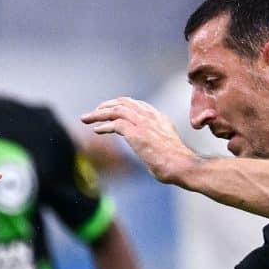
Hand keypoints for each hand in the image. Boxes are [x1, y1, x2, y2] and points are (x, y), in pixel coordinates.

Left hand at [81, 97, 195, 183]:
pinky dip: (104, 126)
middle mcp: (150, 116)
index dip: (119, 105)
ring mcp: (143, 123)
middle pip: (123, 102)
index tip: (108, 110)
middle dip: (105, 105)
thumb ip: (155, 141)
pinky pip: (115, 124)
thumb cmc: (176, 163)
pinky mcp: (136, 133)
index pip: (135, 104)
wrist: (182, 165)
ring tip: (86, 118)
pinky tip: (96, 130)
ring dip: (99, 113)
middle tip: (93, 112)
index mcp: (159, 117)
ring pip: (116, 110)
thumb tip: (148, 149)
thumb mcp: (165, 145)